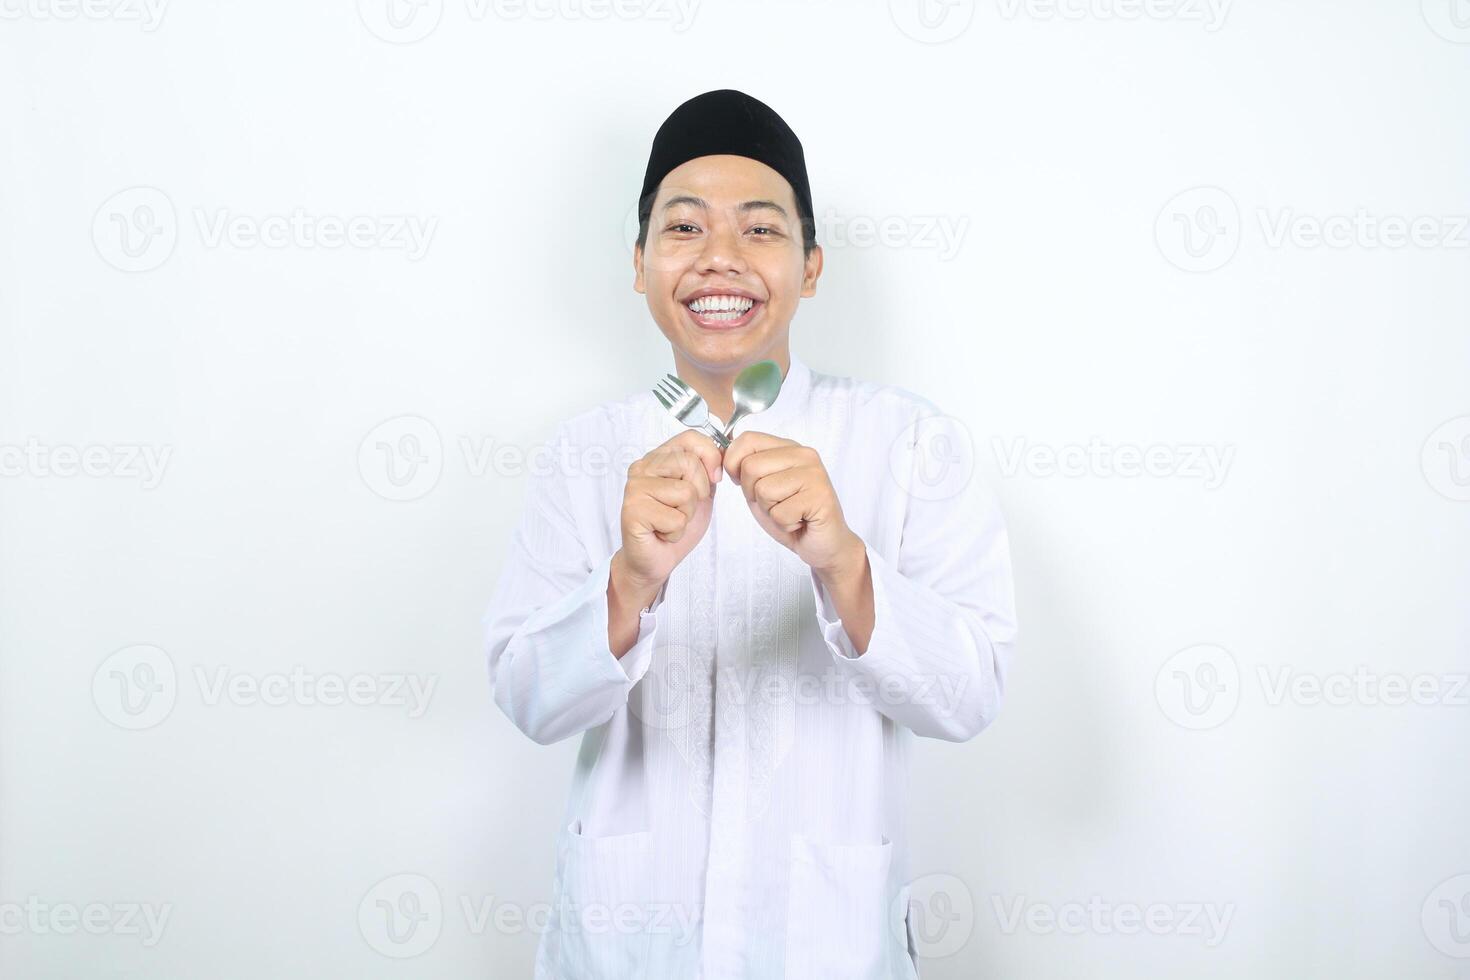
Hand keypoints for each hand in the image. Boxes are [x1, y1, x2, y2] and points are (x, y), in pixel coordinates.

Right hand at [613, 430, 722, 601]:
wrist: (655, 558)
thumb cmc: (674, 524)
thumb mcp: (700, 491)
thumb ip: (708, 469)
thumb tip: (724, 449)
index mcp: (658, 458)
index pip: (690, 437)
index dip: (710, 456)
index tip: (713, 478)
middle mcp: (642, 467)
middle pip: (690, 463)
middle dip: (699, 493)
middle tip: (682, 509)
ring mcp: (635, 488)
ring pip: (685, 492)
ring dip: (687, 515)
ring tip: (670, 521)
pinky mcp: (633, 511)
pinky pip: (675, 518)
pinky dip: (676, 531)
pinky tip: (662, 533)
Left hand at [722, 431, 863, 577]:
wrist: (822, 543)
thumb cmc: (791, 514)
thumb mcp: (759, 487)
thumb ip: (745, 468)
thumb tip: (720, 452)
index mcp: (788, 447)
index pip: (747, 439)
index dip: (733, 464)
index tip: (745, 483)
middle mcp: (804, 455)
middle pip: (751, 466)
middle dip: (753, 493)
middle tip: (776, 503)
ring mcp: (815, 474)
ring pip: (764, 490)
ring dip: (770, 510)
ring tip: (789, 512)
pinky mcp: (821, 496)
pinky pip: (780, 512)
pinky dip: (784, 524)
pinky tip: (799, 521)